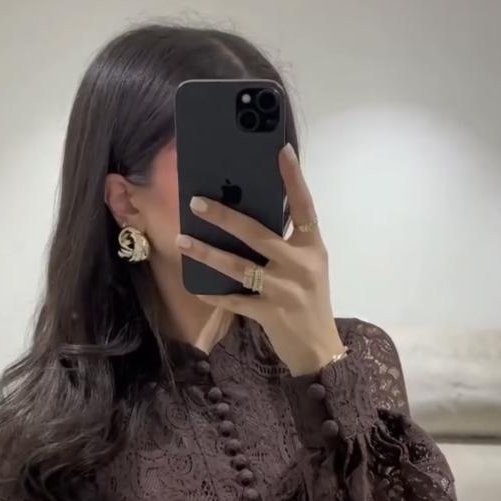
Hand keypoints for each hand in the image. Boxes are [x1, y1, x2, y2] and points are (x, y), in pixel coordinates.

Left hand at [174, 143, 345, 375]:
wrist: (319, 349)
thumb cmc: (310, 302)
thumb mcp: (307, 267)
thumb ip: (285, 244)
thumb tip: (245, 220)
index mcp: (312, 247)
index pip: (304, 206)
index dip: (293, 179)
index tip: (281, 151)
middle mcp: (300, 265)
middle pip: (257, 234)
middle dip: (224, 217)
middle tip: (196, 201)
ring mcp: (284, 290)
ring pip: (238, 266)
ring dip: (206, 253)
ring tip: (182, 240)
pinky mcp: (270, 313)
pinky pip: (234, 300)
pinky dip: (214, 294)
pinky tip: (196, 287)